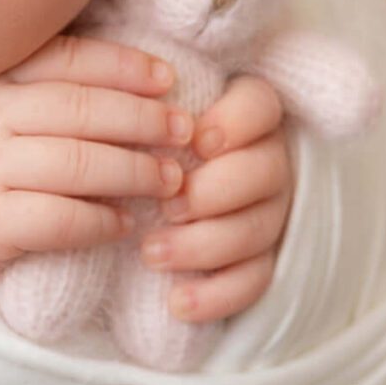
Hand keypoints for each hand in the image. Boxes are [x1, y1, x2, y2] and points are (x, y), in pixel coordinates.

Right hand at [0, 34, 194, 292]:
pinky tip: (124, 224)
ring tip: (170, 180)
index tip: (167, 79)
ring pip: (76, 162)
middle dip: (142, 119)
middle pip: (79, 108)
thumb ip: (49, 93)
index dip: (122, 65)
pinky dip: (99, 221)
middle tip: (186, 131)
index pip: (65, 59)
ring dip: (134, 171)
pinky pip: (58, 219)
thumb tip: (140, 84)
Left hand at [140, 74, 295, 324]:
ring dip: (205, 244)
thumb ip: (134, 95)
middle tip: (166, 205)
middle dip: (215, 191)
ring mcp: (268, 214)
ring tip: (151, 253)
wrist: (127, 203)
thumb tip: (118, 82)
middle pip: (266, 171)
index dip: (236, 122)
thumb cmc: (133, 142)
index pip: (262, 105)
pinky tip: (176, 302)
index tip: (196, 141)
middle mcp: (266, 162)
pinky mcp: (259, 262)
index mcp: (243, 115)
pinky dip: (217, 295)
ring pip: (258, 229)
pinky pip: (253, 281)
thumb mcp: (133, 110)